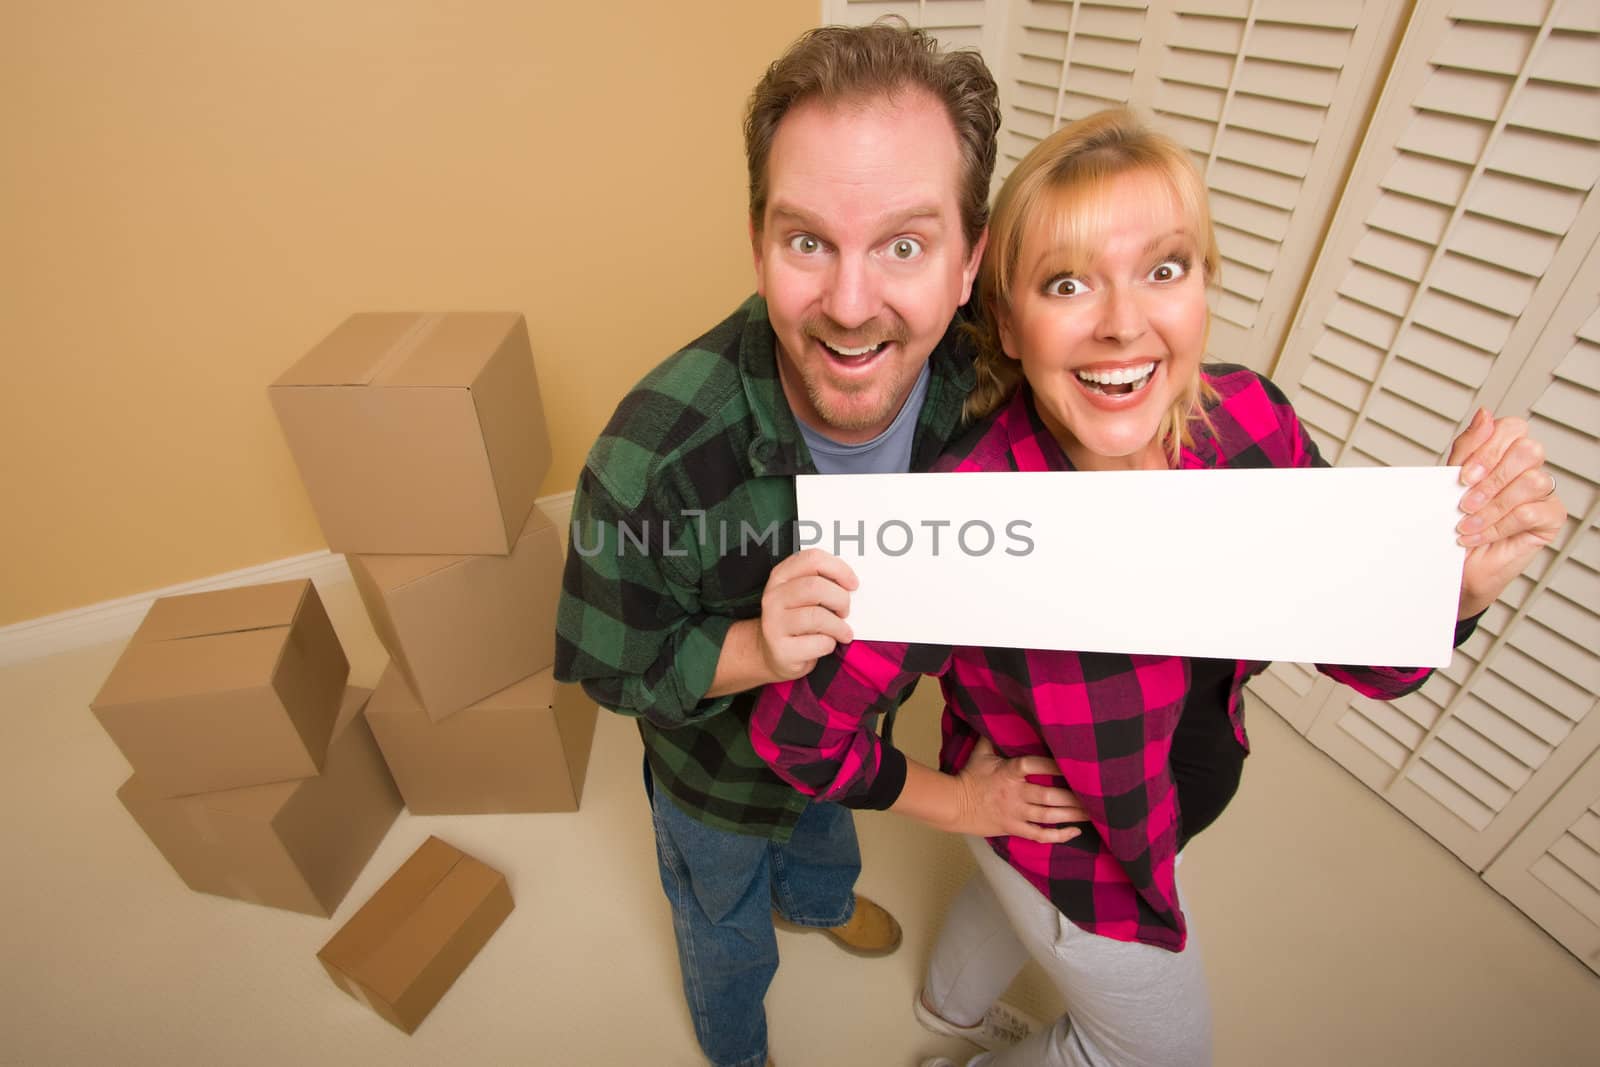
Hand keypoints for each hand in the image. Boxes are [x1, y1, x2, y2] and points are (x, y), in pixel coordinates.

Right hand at [756, 548, 857, 680]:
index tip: (852, 584)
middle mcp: (774, 597)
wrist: (773, 654)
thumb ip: (822, 584)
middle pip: (815, 587)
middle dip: (840, 599)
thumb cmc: (796, 622)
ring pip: (817, 617)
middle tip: (845, 611)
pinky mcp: (781, 649)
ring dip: (839, 626)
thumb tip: (851, 586)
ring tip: (842, 632)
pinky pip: (818, 643)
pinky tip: (826, 644)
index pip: (812, 559)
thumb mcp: (803, 597)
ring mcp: (774, 624)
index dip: (839, 569)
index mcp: (781, 576)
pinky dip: (830, 644)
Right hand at [951, 738, 1084, 843]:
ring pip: (1048, 816)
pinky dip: (1059, 835)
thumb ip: (994, 736)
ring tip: (1092, 813)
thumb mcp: (981, 753)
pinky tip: (1075, 831)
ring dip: (1072, 815)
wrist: (953, 805)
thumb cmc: (969, 777)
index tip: (1074, 765)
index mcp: (1009, 772)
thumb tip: (1003, 715)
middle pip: (1048, 797)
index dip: (1055, 766)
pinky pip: (1040, 835)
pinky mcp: (1014, 828)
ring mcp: (1015, 813)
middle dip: (1073, 797)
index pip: (1035, 766)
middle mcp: (1015, 794)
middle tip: (1095, 795)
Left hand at [1450, 408, 1565, 619]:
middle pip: (1528, 450)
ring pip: (1531, 482)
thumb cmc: (1452, 523)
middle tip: (1465, 502)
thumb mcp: (1450, 481)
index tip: (1463, 475)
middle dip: (1491, 478)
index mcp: (1503, 454)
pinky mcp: (1550, 518)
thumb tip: (1485, 414)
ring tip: (1466, 524)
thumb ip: (1468, 447)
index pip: (1512, 428)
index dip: (1488, 449)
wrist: (1453, 566)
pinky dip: (1499, 525)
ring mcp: (1541, 493)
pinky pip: (1532, 511)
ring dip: (1491, 506)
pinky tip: (1478, 535)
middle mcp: (1526, 469)